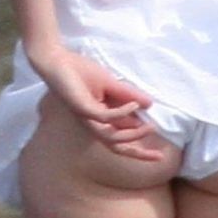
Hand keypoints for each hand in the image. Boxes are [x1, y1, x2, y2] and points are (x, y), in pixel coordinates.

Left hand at [27, 45, 165, 162]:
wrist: (58, 59)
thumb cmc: (81, 72)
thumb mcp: (111, 84)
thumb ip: (129, 95)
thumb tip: (149, 104)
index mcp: (99, 119)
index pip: (122, 137)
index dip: (140, 145)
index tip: (160, 154)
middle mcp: (93, 123)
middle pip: (116, 145)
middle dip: (137, 153)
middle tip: (159, 157)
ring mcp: (87, 117)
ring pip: (111, 137)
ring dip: (132, 134)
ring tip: (149, 127)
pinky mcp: (82, 108)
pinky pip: (106, 117)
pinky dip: (123, 113)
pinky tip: (134, 105)